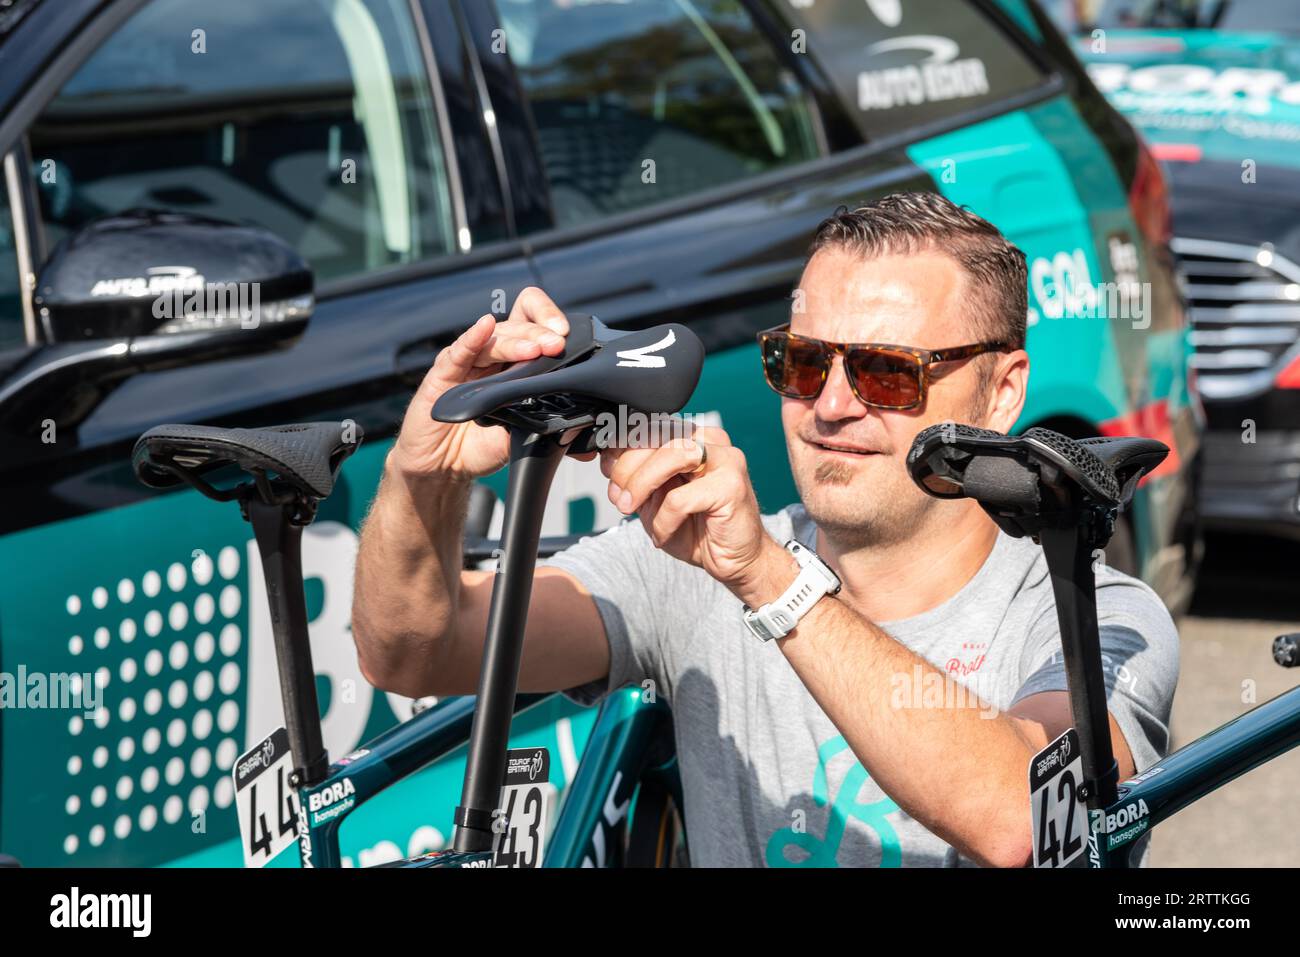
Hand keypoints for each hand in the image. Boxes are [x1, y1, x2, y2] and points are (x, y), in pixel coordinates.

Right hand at [389, 287, 594, 480]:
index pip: (532, 323)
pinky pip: (458, 352)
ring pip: (493, 339)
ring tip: (535, 349)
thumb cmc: (482, 444)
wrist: (445, 467)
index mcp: (514, 362)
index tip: (567, 335)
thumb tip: (579, 426)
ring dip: (516, 342)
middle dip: (540, 334)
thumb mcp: (522, 435)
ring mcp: (466, 362)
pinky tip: (485, 326)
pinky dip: (473, 338)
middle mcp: (491, 356)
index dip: (548, 320)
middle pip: (516, 327)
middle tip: (556, 345)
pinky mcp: (442, 374)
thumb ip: (545, 426)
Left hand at [601, 427, 793, 602]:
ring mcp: (725, 460)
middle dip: (627, 468)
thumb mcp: (655, 500)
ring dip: (641, 484)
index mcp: (692, 437)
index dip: (621, 447)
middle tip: (619, 498)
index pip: (649, 426)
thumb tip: (608, 461)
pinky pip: (680, 498)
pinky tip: (664, 534)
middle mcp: (711, 440)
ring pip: (669, 456)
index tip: (608, 474)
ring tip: (632, 508)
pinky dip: (663, 520)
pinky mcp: (731, 485)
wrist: (737, 560)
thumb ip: (637, 478)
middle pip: (656, 436)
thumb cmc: (698, 529)